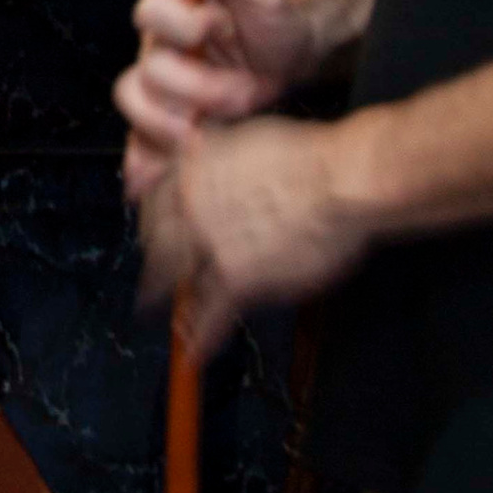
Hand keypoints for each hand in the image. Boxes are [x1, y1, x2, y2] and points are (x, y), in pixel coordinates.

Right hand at [116, 0, 320, 200]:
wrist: (288, 65)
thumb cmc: (273, 22)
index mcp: (171, 11)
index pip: (149, 12)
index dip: (181, 23)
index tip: (217, 27)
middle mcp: (157, 48)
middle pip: (146, 72)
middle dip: (193, 88)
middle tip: (240, 95)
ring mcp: (161, 90)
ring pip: (139, 109)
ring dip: (172, 128)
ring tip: (208, 137)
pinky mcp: (170, 124)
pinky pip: (142, 145)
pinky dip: (143, 164)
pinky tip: (145, 184)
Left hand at [137, 117, 369, 361]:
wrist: (340, 180)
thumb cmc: (310, 158)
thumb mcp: (247, 139)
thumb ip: (216, 155)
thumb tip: (204, 156)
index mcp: (193, 171)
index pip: (153, 203)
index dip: (153, 224)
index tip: (152, 232)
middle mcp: (190, 207)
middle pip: (156, 245)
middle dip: (155, 265)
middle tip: (154, 282)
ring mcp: (209, 244)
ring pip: (175, 281)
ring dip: (171, 304)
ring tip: (174, 323)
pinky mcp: (234, 278)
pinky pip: (209, 315)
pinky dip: (201, 339)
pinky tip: (197, 353)